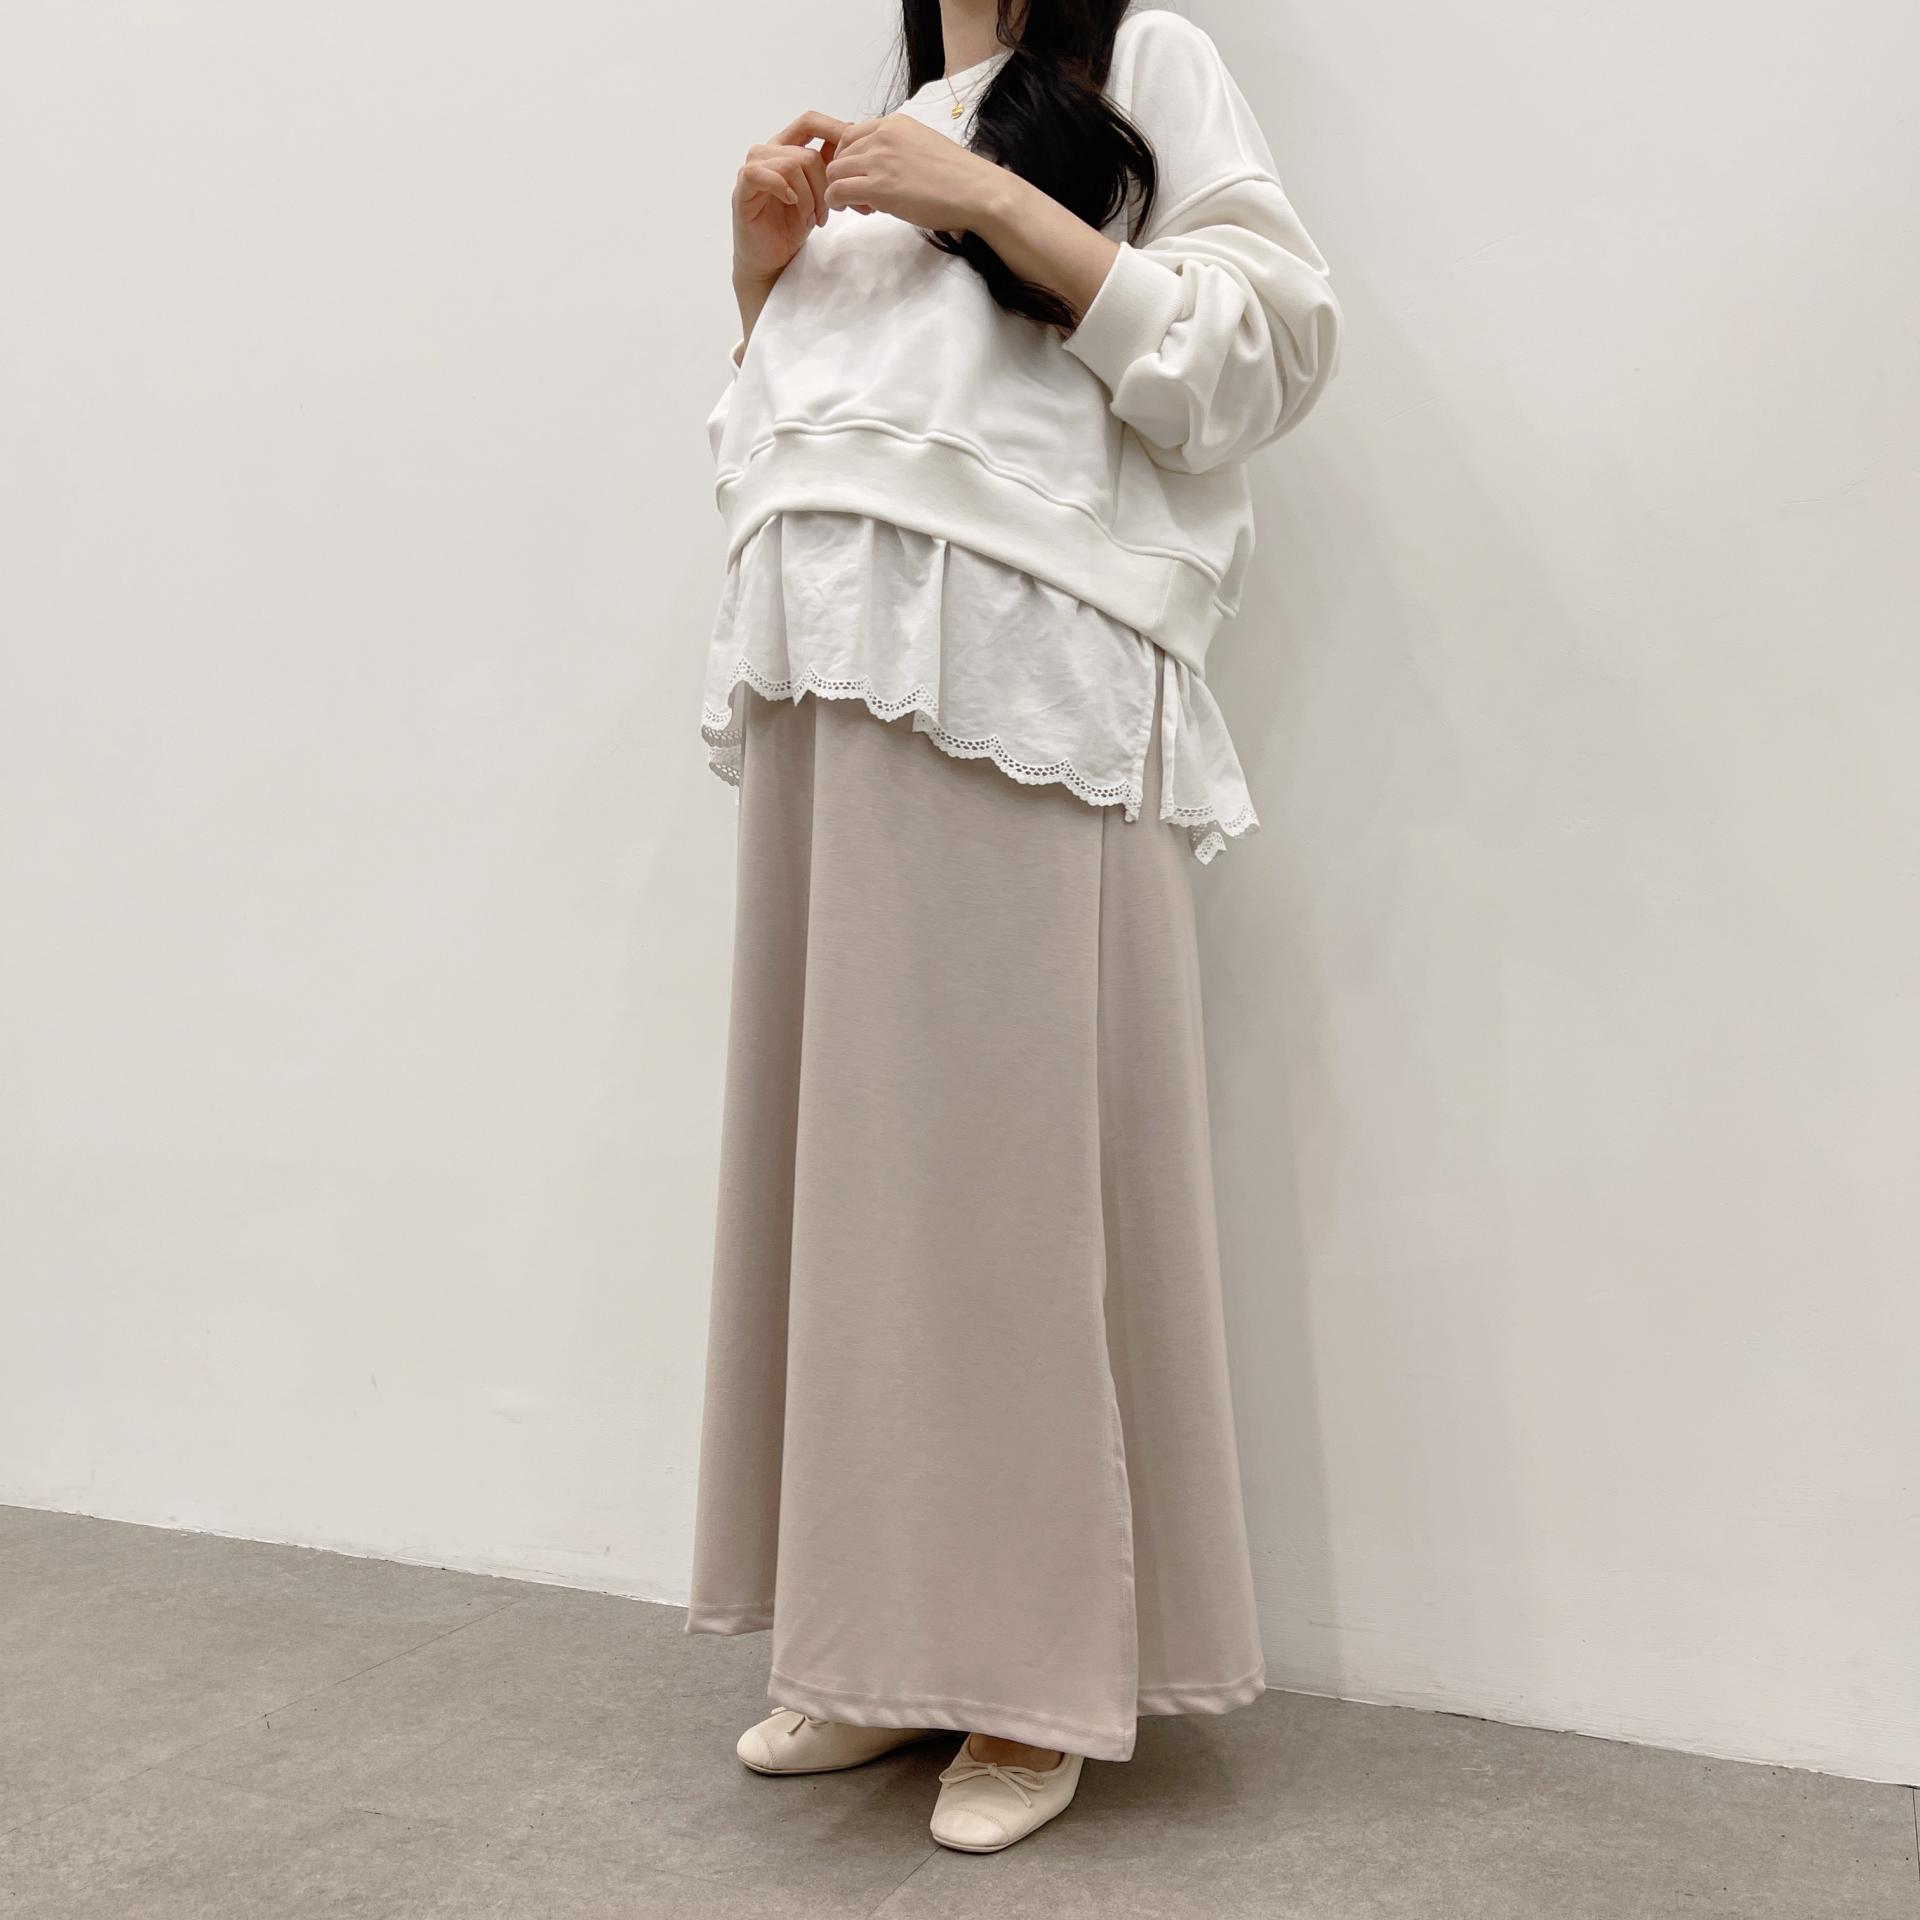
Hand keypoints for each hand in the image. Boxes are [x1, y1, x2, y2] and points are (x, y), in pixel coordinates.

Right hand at [732, 111, 847, 288]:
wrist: (772, 258)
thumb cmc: (792, 225)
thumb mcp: (820, 192)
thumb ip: (830, 167)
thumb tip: (855, 143)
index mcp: (787, 148)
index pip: (810, 122)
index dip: (833, 130)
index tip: (854, 156)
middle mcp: (769, 153)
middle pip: (807, 152)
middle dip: (826, 185)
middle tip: (833, 210)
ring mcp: (754, 169)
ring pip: (791, 165)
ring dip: (809, 197)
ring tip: (813, 218)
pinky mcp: (743, 189)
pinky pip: (761, 174)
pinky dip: (783, 189)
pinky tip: (791, 204)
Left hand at [823, 113, 1007, 232]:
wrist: (976, 191)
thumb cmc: (958, 177)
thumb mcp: (923, 147)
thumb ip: (898, 150)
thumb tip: (884, 168)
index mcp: (894, 123)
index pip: (852, 134)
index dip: (851, 158)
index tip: (864, 177)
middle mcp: (882, 135)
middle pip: (840, 153)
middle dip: (845, 175)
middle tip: (863, 196)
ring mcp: (878, 160)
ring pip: (834, 172)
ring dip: (841, 190)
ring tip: (863, 206)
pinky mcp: (877, 186)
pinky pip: (836, 191)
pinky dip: (836, 202)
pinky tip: (853, 210)